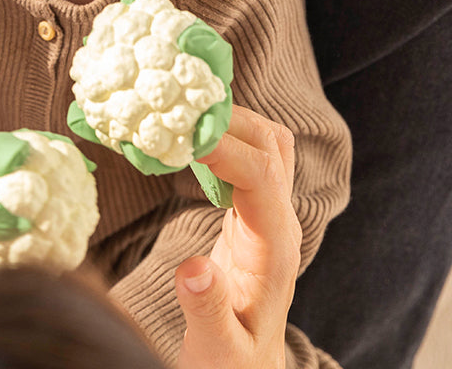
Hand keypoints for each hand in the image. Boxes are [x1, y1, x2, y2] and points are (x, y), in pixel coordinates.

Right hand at [175, 105, 300, 368]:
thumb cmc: (231, 363)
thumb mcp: (216, 349)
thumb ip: (206, 309)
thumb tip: (192, 269)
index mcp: (273, 250)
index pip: (260, 176)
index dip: (224, 146)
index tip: (179, 132)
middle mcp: (279, 223)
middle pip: (270, 145)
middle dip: (226, 117)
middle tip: (171, 108)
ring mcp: (270, 214)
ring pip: (267, 142)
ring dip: (229, 119)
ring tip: (179, 114)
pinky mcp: (253, 212)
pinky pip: (249, 156)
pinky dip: (223, 135)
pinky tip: (187, 137)